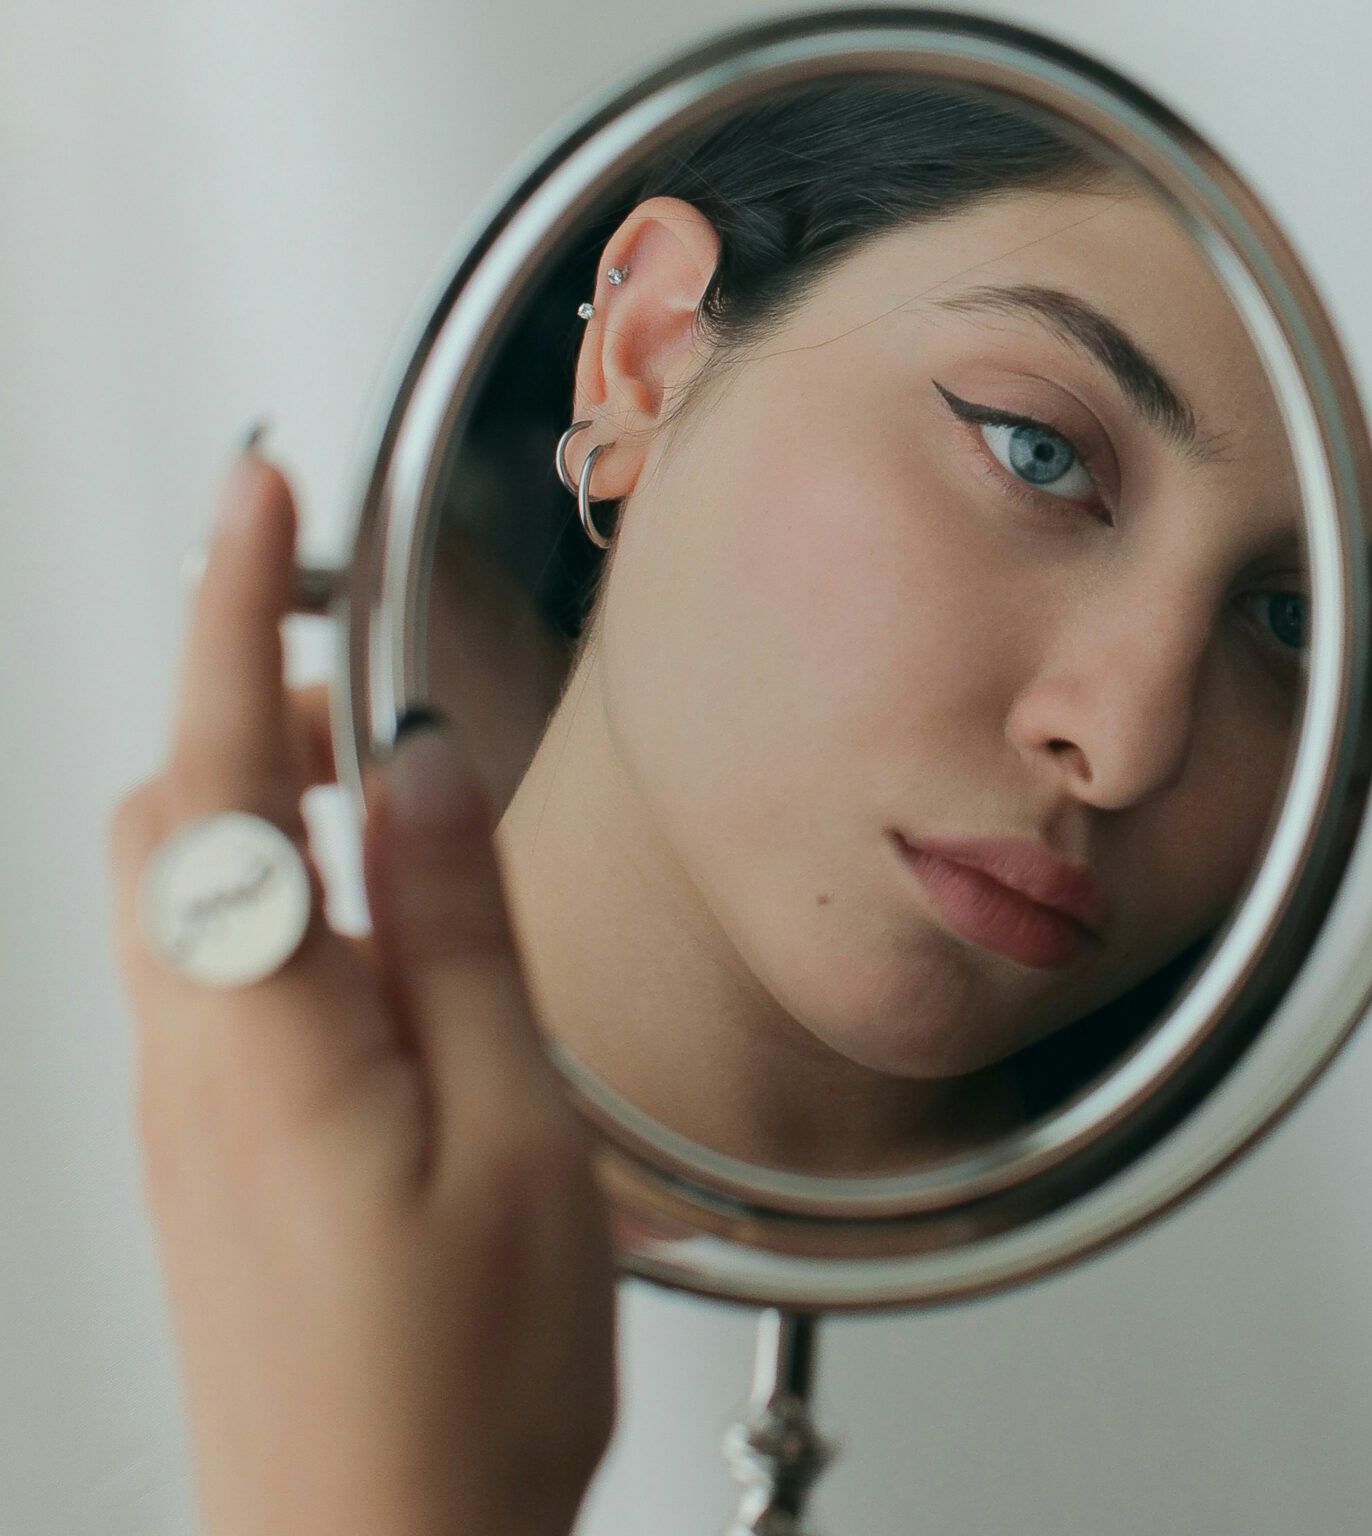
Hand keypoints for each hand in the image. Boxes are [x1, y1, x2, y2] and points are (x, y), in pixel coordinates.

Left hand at [106, 434, 618, 1535]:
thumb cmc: (450, 1392)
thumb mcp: (509, 1136)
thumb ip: (454, 934)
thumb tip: (418, 771)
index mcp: (262, 1036)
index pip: (211, 764)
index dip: (229, 605)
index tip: (254, 492)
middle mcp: (191, 1062)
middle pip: (164, 814)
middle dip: (234, 684)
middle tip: (331, 627)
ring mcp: (189, 1114)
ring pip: (184, 888)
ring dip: (253, 785)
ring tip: (368, 760)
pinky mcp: (215, 1157)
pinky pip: (216, 967)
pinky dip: (271, 884)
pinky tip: (369, 921)